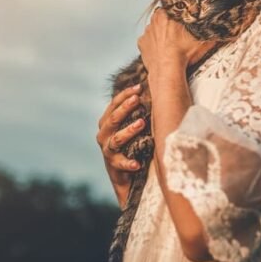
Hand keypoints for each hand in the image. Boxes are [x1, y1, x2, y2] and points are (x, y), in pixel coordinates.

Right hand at [96, 84, 145, 205]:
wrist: (125, 175)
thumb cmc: (131, 145)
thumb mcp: (133, 127)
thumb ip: (138, 112)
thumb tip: (156, 91)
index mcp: (107, 122)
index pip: (114, 104)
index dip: (125, 95)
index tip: (139, 87)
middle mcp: (104, 134)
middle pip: (113, 118)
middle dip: (125, 108)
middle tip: (138, 99)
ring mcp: (107, 150)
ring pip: (116, 138)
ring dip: (129, 130)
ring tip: (141, 123)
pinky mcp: (113, 165)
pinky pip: (120, 163)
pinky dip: (128, 163)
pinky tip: (137, 164)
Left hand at [137, 8, 214, 85]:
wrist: (168, 69)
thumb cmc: (184, 53)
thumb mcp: (201, 40)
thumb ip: (212, 31)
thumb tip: (227, 27)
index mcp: (166, 14)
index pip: (173, 8)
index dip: (179, 14)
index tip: (184, 20)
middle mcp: (153, 20)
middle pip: (163, 17)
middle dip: (170, 23)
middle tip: (179, 32)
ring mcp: (146, 32)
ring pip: (155, 29)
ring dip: (161, 33)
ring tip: (171, 43)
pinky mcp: (141, 44)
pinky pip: (148, 40)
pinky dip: (154, 44)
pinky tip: (162, 50)